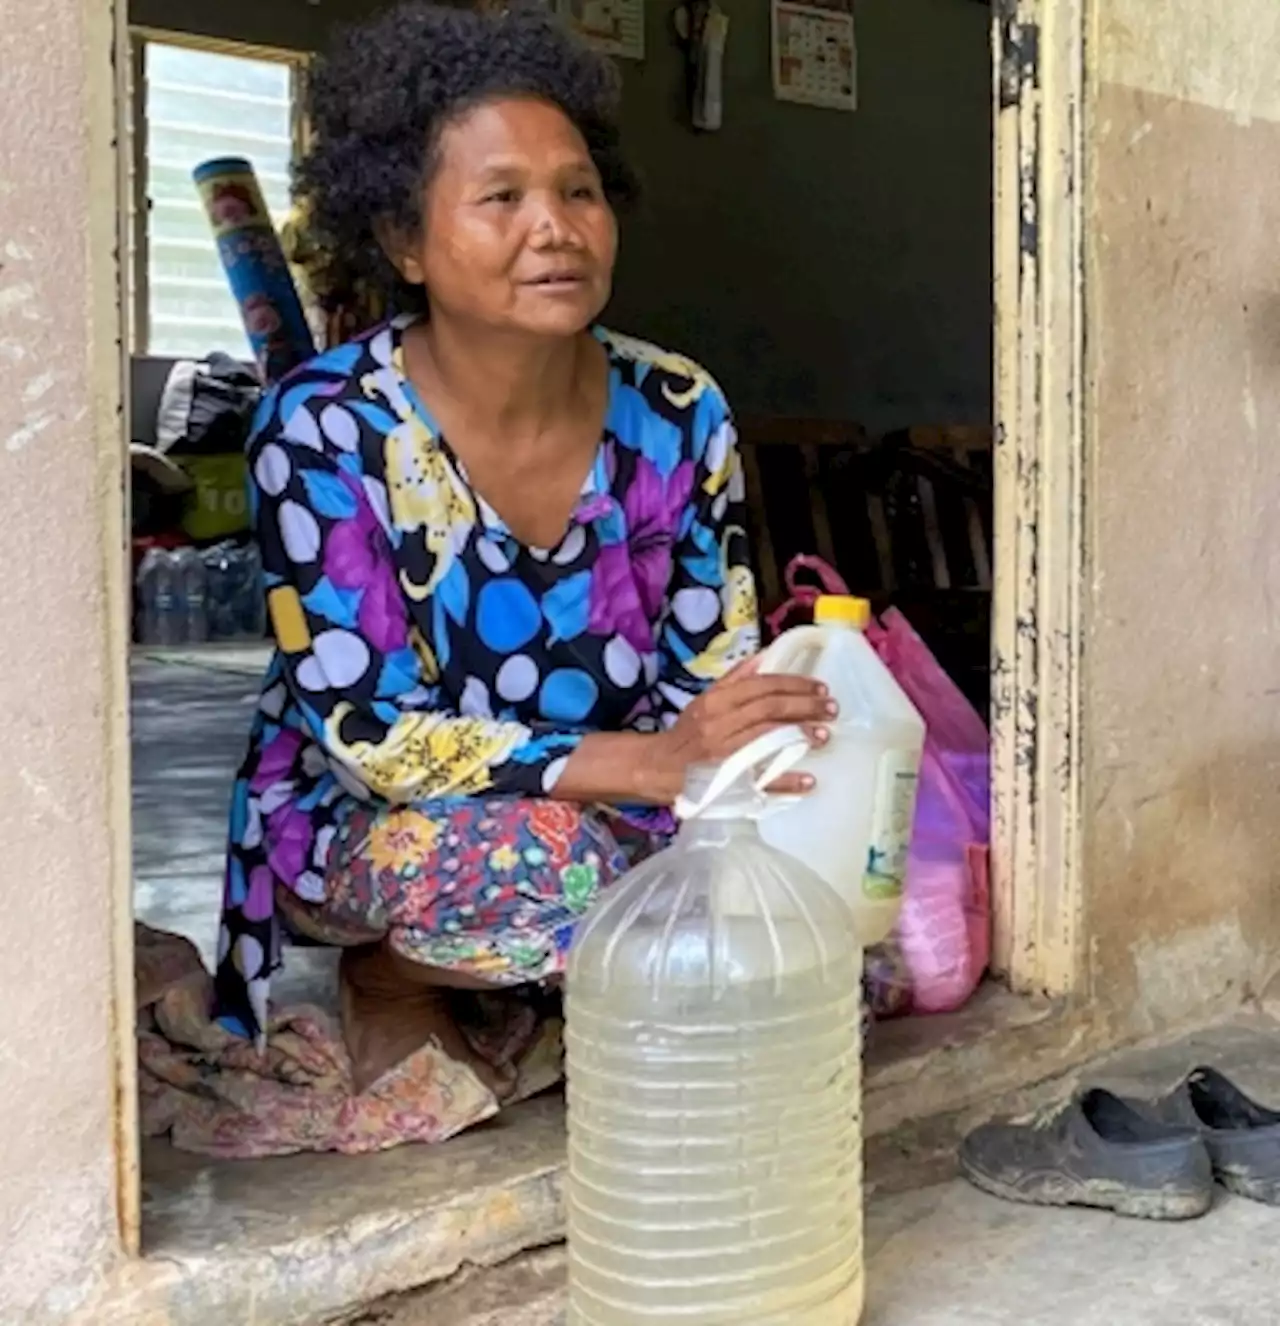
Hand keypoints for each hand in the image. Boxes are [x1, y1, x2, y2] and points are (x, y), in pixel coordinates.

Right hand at [638, 656, 836, 803]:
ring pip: (767, 739)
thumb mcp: (706, 700)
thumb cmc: (687, 733)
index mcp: (716, 701)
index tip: (820, 687)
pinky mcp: (726, 782)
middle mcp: (719, 725)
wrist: (658, 768)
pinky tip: (809, 780)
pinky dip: (787, 780)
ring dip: (799, 736)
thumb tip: (765, 656)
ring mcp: (723, 755)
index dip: (794, 685)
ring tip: (824, 734)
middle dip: (805, 706)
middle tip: (831, 708)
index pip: (761, 686)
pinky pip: (761, 781)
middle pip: (769, 709)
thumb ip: (736, 679)